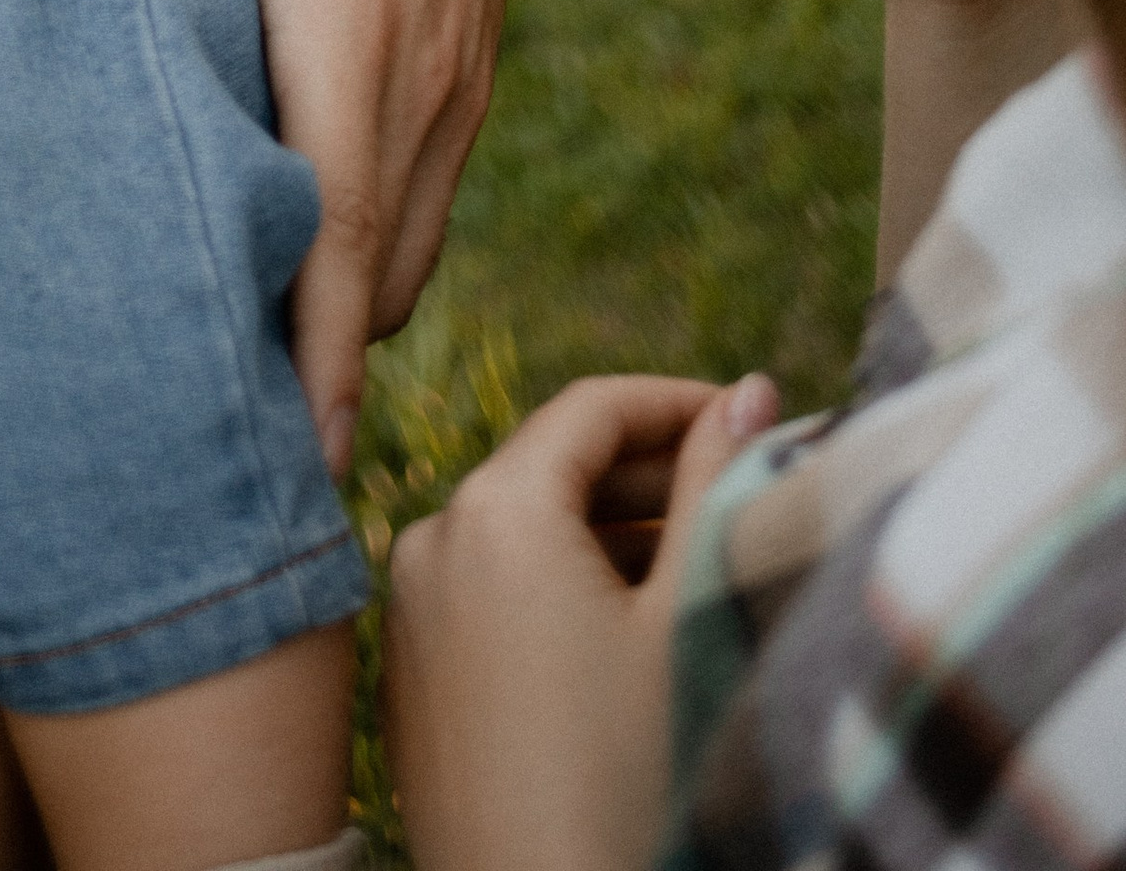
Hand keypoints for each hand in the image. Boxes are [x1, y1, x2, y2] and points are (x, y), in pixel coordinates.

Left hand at [2, 0, 523, 470]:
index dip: (324, 342)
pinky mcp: (466, 79)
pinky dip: (380, 263)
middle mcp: (418, 74)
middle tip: (254, 469)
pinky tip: (319, 288)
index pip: (344, 214)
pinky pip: (429, 202)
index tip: (301, 448)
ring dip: (354, 321)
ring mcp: (454, 85)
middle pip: (382, 267)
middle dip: (327, 371)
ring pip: (413, 247)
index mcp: (351, 19)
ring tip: (269, 399)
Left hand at [384, 370, 780, 870]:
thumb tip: (753, 390)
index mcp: (492, 509)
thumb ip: (717, 483)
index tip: (757, 417)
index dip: (683, 403)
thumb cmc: (628, 775)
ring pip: (524, 532)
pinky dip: (561, 587)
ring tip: (707, 555)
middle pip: (554, 465)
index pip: (594, 407)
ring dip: (613, 532)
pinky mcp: (411, 676)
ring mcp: (410, 611)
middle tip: (748, 485)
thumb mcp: (688, 616)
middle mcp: (430, 539)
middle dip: (655, 471)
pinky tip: (635, 624)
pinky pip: (490, 594)